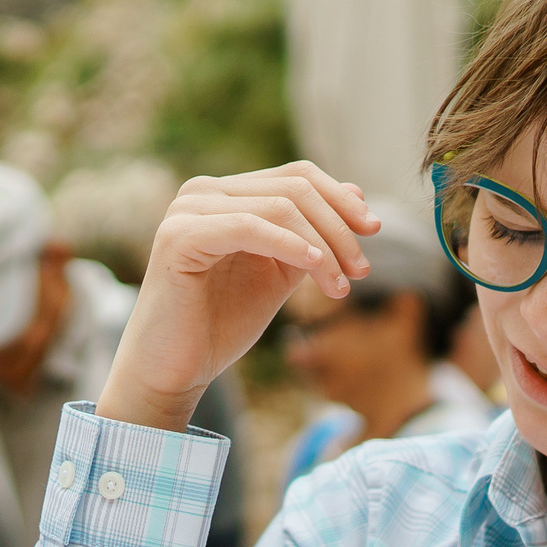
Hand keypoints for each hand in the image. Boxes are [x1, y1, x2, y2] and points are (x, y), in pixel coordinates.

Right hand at [97, 162, 378, 430]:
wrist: (173, 370)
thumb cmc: (220, 325)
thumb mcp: (279, 272)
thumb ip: (310, 235)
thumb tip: (357, 194)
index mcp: (224, 194)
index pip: (297, 176)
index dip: (341, 199)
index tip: (373, 232)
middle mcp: (202, 191)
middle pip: (294, 188)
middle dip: (338, 228)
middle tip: (361, 271)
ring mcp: (187, 210)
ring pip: (280, 206)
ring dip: (323, 246)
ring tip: (341, 286)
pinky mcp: (179, 236)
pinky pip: (250, 228)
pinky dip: (292, 246)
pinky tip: (317, 270)